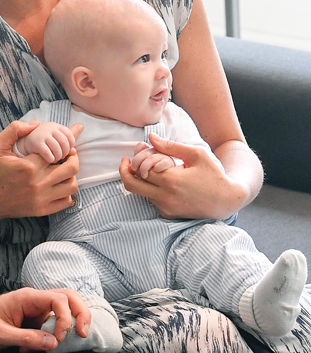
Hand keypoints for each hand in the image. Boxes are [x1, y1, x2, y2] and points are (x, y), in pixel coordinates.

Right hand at [0, 121, 83, 223]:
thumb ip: (15, 130)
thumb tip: (37, 123)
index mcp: (29, 166)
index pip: (58, 150)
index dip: (66, 142)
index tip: (70, 139)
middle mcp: (38, 183)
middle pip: (71, 167)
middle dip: (73, 157)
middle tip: (68, 154)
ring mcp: (41, 199)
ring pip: (72, 185)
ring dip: (71, 175)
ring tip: (63, 170)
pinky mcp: (42, 210)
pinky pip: (66, 201)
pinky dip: (67, 192)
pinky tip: (58, 185)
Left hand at [0, 287, 90, 351]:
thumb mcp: (0, 335)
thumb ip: (27, 338)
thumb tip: (54, 343)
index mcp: (27, 298)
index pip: (58, 299)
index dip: (66, 317)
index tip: (60, 338)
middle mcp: (35, 300)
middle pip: (68, 297)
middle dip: (80, 313)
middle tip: (83, 334)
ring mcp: (36, 309)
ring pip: (64, 310)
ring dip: (67, 326)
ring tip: (62, 343)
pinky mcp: (35, 319)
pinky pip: (52, 324)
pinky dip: (52, 337)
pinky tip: (39, 348)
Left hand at [120, 133, 245, 219]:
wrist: (227, 200)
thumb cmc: (213, 174)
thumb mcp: (196, 154)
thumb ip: (171, 146)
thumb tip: (150, 137)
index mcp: (171, 180)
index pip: (141, 169)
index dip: (136, 159)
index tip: (136, 151)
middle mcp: (166, 196)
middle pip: (132, 185)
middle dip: (125, 172)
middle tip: (126, 163)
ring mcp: (166, 207)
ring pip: (141, 193)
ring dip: (141, 181)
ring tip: (150, 169)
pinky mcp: (168, 214)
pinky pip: (151, 201)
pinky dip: (151, 190)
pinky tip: (161, 182)